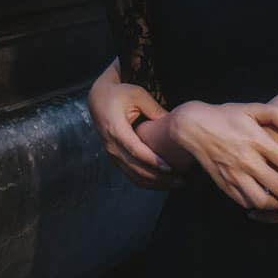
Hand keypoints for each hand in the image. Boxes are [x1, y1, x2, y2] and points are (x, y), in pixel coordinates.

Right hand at [89, 74, 174, 188]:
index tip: (170, 168)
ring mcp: (112, 153)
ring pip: (133, 175)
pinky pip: (130, 174)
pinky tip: (162, 181)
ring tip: (174, 183)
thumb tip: (176, 126)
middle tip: (179, 180)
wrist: (98, 99)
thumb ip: (156, 111)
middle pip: (135, 168)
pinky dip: (146, 181)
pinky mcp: (115, 157)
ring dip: (154, 182)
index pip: (135, 151)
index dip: (153, 161)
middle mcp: (111, 145)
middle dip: (158, 177)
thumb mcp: (138, 95)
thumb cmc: (119, 94)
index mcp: (116, 129)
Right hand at [167, 101, 277, 210]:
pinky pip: (246, 203)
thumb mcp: (251, 108)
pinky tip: (265, 197)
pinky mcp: (224, 185)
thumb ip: (276, 114)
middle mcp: (246, 161)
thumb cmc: (225, 116)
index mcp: (256, 141)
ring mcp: (234, 176)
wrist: (193, 128)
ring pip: (263, 202)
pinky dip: (259, 205)